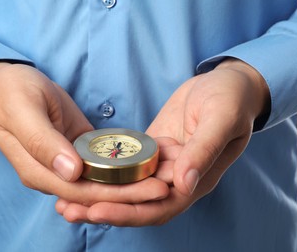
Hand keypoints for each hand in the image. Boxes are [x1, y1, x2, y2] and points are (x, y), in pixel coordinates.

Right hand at [0, 63, 168, 205]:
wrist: (9, 84)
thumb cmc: (13, 95)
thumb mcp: (23, 112)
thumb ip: (42, 143)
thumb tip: (70, 172)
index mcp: (38, 172)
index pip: (82, 193)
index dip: (117, 195)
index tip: (150, 190)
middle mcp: (54, 175)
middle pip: (97, 192)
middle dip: (132, 193)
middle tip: (165, 186)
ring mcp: (67, 165)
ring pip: (102, 182)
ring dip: (131, 184)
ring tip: (162, 179)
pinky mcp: (78, 152)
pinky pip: (102, 165)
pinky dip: (123, 168)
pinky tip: (146, 165)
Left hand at [55, 59, 269, 225]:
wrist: (228, 84)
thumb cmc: (231, 100)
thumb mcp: (221, 120)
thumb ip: (203, 151)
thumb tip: (183, 185)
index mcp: (196, 180)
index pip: (159, 207)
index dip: (128, 212)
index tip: (97, 210)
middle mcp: (176, 179)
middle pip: (137, 203)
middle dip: (104, 208)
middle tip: (68, 208)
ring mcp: (162, 164)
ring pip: (128, 187)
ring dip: (99, 194)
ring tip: (65, 197)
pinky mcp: (152, 148)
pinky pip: (126, 164)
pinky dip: (106, 171)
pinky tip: (82, 169)